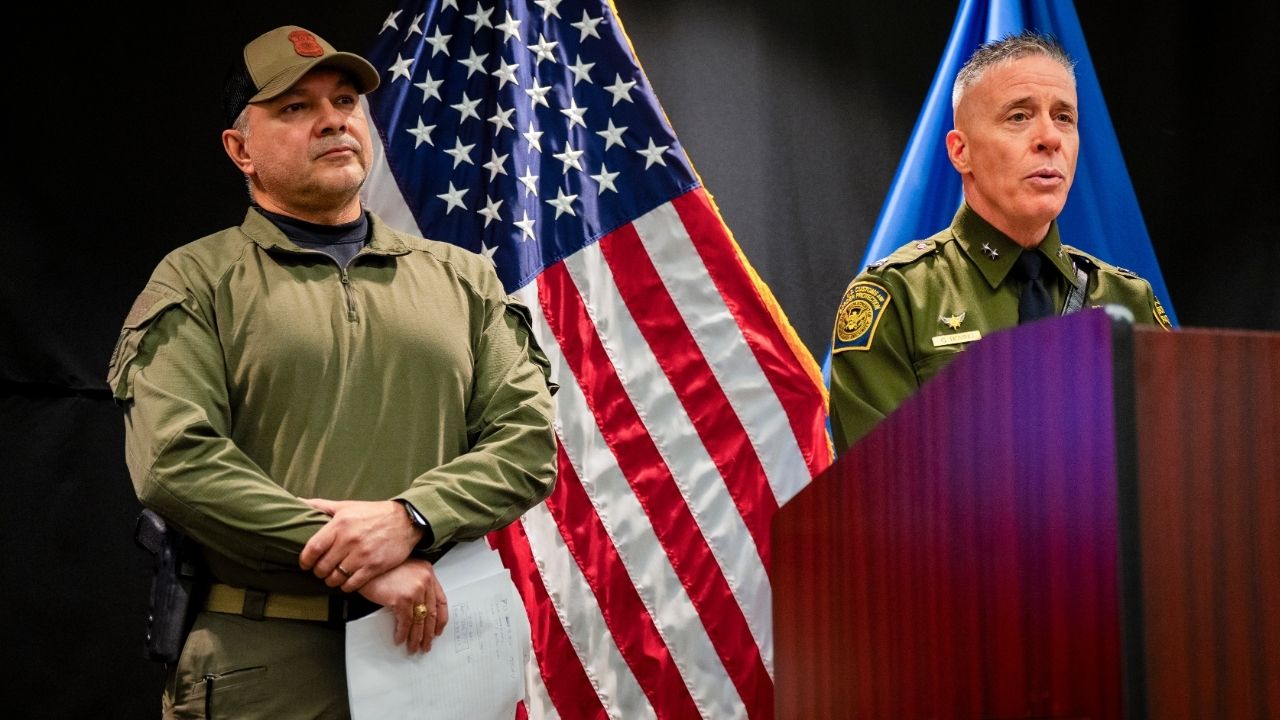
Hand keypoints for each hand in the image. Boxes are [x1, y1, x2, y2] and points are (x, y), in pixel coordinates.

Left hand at [298, 499, 423, 591]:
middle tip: (321, 571)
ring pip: (336, 577)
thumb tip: (296, 501)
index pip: (313, 549)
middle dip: (318, 572)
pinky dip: (346, 586)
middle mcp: (349, 540)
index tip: (305, 564)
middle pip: (322, 566)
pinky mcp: (374, 566)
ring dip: (331, 581)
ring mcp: (362, 555)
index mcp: (340, 524)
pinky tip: (347, 582)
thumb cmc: (373, 513)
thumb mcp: (346, 506)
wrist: (406, 521)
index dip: (305, 560)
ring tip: (333, 577)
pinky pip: (352, 584)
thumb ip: (321, 505)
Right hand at [358, 559, 448, 653]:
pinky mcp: (403, 599)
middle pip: (431, 613)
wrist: (366, 567)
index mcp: (428, 573)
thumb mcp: (405, 572)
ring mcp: (415, 590)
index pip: (441, 601)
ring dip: (416, 637)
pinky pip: (405, 622)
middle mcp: (425, 581)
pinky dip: (402, 633)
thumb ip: (417, 586)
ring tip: (413, 647)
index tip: (438, 630)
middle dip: (428, 633)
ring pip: (419, 620)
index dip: (440, 619)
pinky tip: (400, 639)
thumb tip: (420, 610)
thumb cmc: (382, 569)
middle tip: (426, 644)